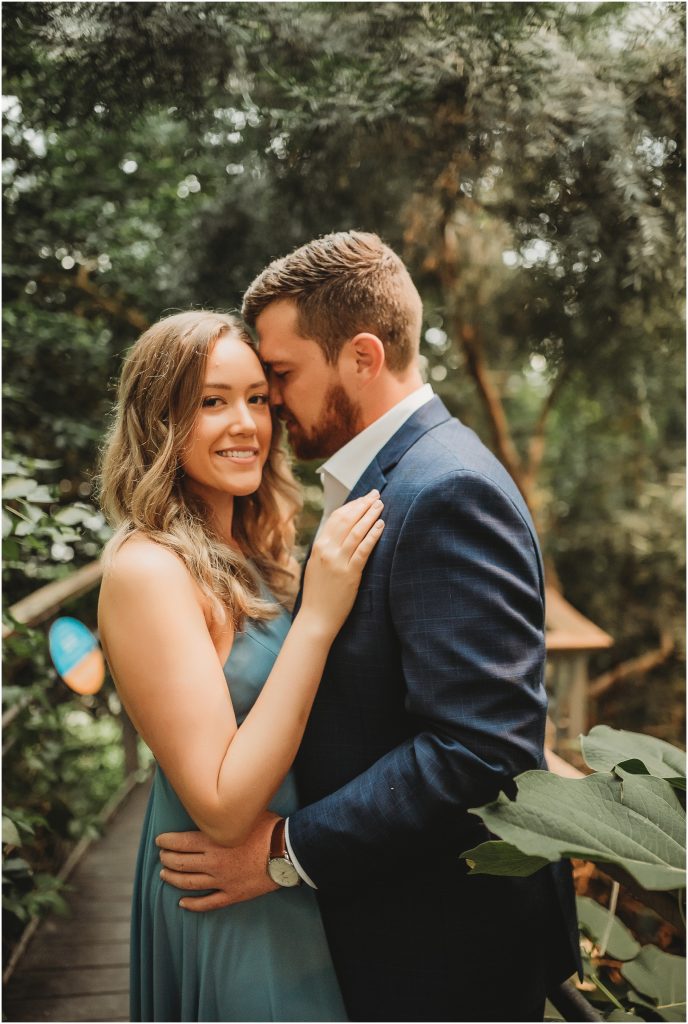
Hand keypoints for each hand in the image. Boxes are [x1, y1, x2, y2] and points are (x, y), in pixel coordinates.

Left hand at [157, 811, 279, 911]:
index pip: (181, 842)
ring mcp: (222, 881)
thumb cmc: (269, 829)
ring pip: (189, 883)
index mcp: (215, 840)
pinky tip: (183, 903)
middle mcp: (214, 862)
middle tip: (162, 856)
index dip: (167, 842)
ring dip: (174, 879)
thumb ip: (227, 815)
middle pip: (181, 863)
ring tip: (165, 875)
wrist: (288, 853)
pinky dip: (193, 905)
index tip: (160, 841)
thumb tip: (218, 804)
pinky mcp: (232, 894)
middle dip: (167, 859)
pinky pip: (208, 903)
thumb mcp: (246, 814)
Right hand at [300, 489, 383, 637]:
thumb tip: (341, 532)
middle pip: (347, 520)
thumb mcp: (317, 565)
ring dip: (370, 516)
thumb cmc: (318, 594)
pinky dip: (372, 535)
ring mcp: (338, 561)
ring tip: (380, 505)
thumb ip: (327, 548)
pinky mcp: (350, 573)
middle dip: (363, 505)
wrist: (316, 618)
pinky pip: (363, 549)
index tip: (363, 498)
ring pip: (356, 531)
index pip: (336, 518)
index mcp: (318, 546)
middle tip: (376, 495)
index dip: (352, 505)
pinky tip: (381, 525)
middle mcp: (326, 550)